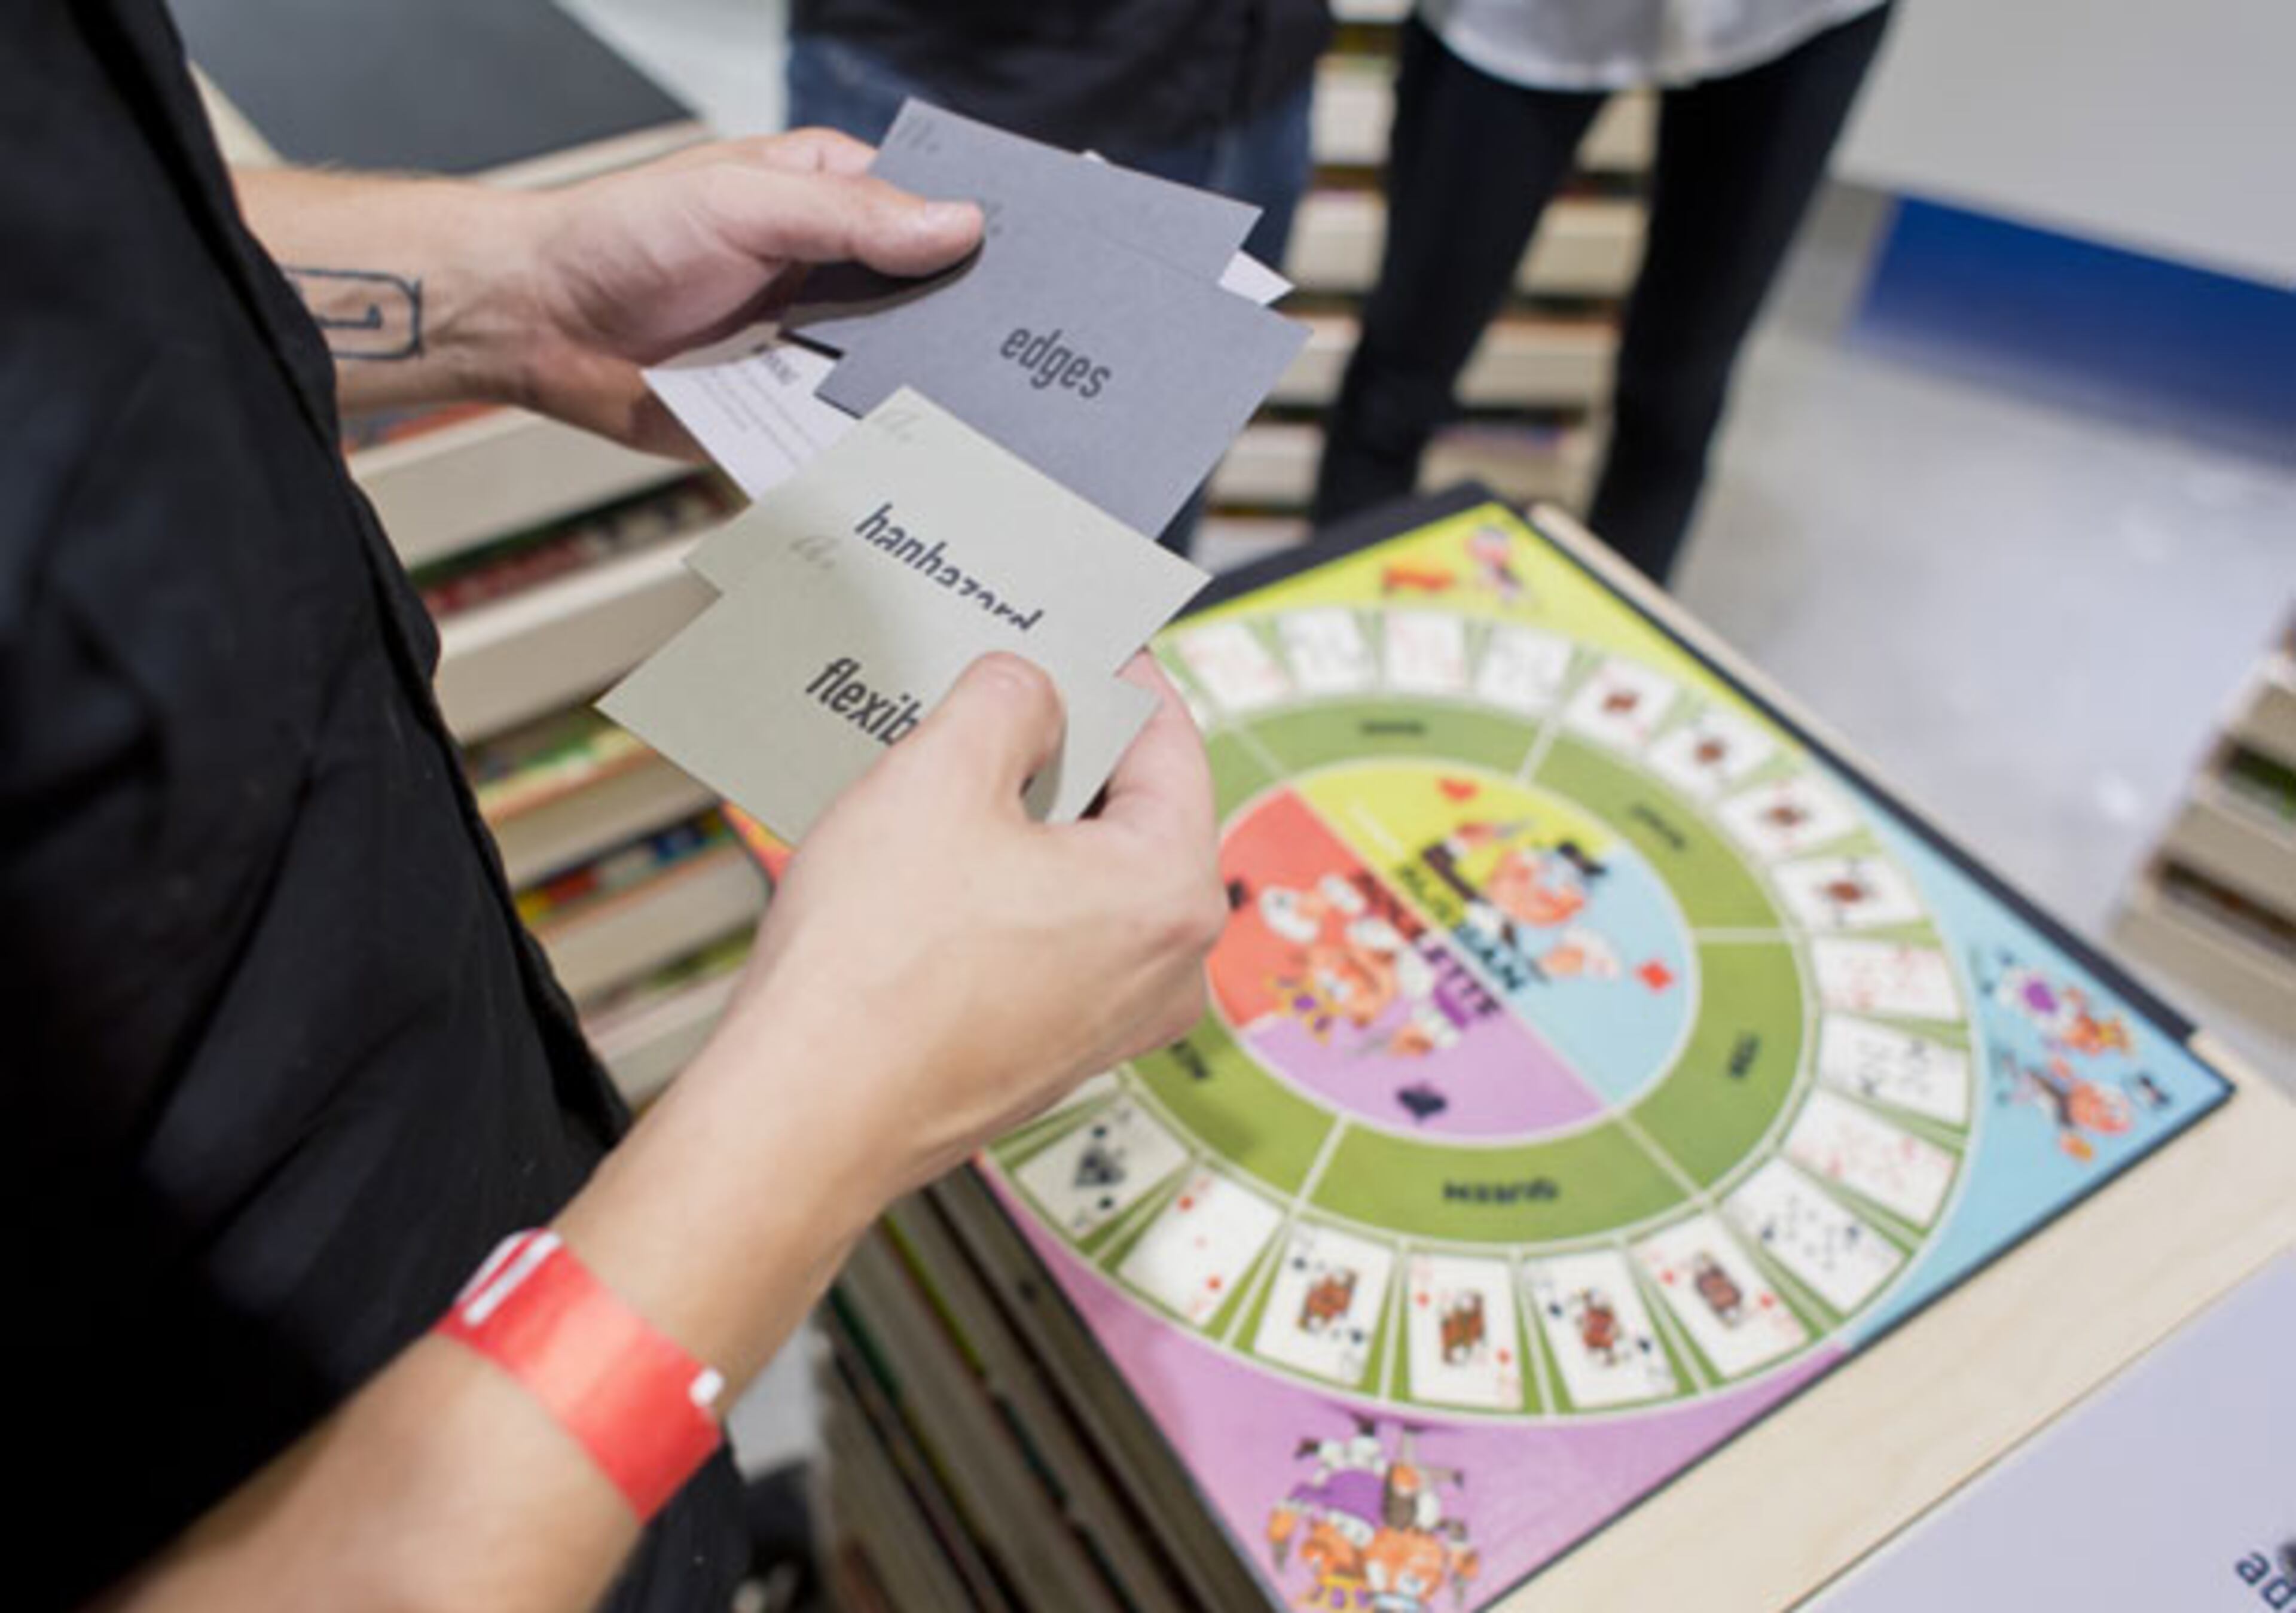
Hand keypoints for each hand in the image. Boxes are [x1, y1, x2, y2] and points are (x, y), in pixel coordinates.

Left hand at [509, 129, 981, 452]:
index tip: (1030, 265)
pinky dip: (872, 445)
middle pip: (932, 302)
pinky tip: (908, 452)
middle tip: (1015, 352)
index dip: (982, 236)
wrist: (543, 325)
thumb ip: (851, 215)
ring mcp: (817, 346)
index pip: (935, 211)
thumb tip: (957, 223)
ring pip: (899, 375)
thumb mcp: (742, 203)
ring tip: (977, 410)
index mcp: (833, 200)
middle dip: (965, 328)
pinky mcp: (790, 411)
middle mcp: (835, 274)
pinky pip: (846, 431)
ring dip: (925, 394)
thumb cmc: (620, 239)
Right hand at [698, 650, 1224, 1199]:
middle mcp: (1166, 968)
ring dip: (1022, 817)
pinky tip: (931, 856)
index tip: (1072, 636)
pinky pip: (1047, 935)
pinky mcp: (1053, 1050)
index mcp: (1173, 894)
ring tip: (947, 767)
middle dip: (1061, 745)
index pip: (1169, 739)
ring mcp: (1112, 1020)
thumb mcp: (940, 775)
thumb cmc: (874, 974)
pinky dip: (1003, 886)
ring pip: (1084, 876)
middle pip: (1131, 810)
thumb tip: (1032, 687)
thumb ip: (1008, 700)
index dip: (1113, 672)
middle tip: (997, 691)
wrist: (804, 1117)